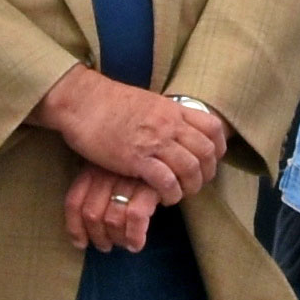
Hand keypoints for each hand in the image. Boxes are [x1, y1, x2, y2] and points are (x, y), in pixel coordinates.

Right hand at [36, 67, 222, 202]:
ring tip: (179, 194)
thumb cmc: (107, 103)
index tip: (209, 161)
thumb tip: (175, 128)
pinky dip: (171, 193)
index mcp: (172, 108)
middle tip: (195, 184)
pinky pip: (166, 180)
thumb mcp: (146, 102)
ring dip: (190, 187)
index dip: (218, 149)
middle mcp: (169, 123)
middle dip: (206, 173)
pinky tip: (164, 198)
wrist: (81, 101)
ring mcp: (154, 140)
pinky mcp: (136, 158)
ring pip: (190, 168)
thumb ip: (164, 116)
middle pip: (206, 152)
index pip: (213, 127)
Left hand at [62, 161, 159, 253]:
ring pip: (112, 219)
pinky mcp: (149, 185)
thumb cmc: (138, 166)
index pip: (74, 202)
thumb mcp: (111, 170)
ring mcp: (127, 179)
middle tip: (106, 246)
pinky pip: (135, 217)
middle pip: (92, 215)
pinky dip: (134, 236)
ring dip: (117, 239)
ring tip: (124, 245)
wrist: (166, 151)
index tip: (81, 243)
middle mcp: (106, 173)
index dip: (75, 228)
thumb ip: (98, 190)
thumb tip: (87, 228)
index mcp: (92, 169)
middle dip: (98, 237)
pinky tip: (137, 244)